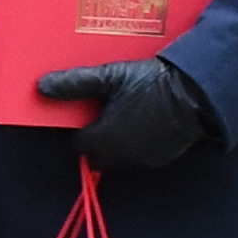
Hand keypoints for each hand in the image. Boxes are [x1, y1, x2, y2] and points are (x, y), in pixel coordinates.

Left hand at [33, 57, 214, 170]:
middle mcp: (120, 156)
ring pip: (116, 155)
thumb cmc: (150, 83)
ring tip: (119, 112)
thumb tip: (40, 87)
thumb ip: (74, 84)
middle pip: (94, 152)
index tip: (75, 111)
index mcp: (104, 139)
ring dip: (113, 139)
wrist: (197, 94)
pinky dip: (133, 142)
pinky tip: (139, 120)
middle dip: (92, 136)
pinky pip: (137, 155)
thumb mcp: (109, 77)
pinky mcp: (160, 159)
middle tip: (97, 111)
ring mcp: (142, 160)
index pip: (75, 142)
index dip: (71, 127)